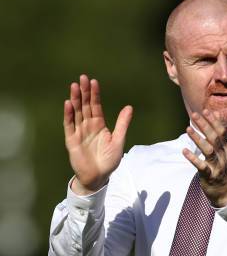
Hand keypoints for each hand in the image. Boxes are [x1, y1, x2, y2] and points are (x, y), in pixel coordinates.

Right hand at [64, 74, 132, 194]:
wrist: (99, 177)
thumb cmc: (109, 160)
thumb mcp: (118, 141)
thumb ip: (122, 124)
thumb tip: (129, 107)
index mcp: (99, 125)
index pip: (96, 106)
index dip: (94, 94)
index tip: (94, 82)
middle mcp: (88, 126)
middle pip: (85, 106)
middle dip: (84, 92)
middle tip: (82, 78)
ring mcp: (79, 132)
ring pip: (76, 113)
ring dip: (75, 100)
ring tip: (74, 86)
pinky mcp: (72, 140)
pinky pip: (69, 125)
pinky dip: (69, 115)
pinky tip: (68, 104)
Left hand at [182, 109, 226, 206]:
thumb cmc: (223, 168)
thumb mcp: (224, 151)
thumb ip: (219, 135)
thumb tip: (216, 115)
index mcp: (226, 149)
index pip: (221, 132)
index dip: (213, 121)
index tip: (205, 110)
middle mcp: (223, 156)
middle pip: (214, 138)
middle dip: (205, 126)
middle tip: (194, 115)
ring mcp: (217, 166)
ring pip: (209, 150)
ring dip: (198, 139)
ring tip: (188, 129)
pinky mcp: (209, 176)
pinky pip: (201, 166)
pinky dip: (193, 158)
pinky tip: (184, 151)